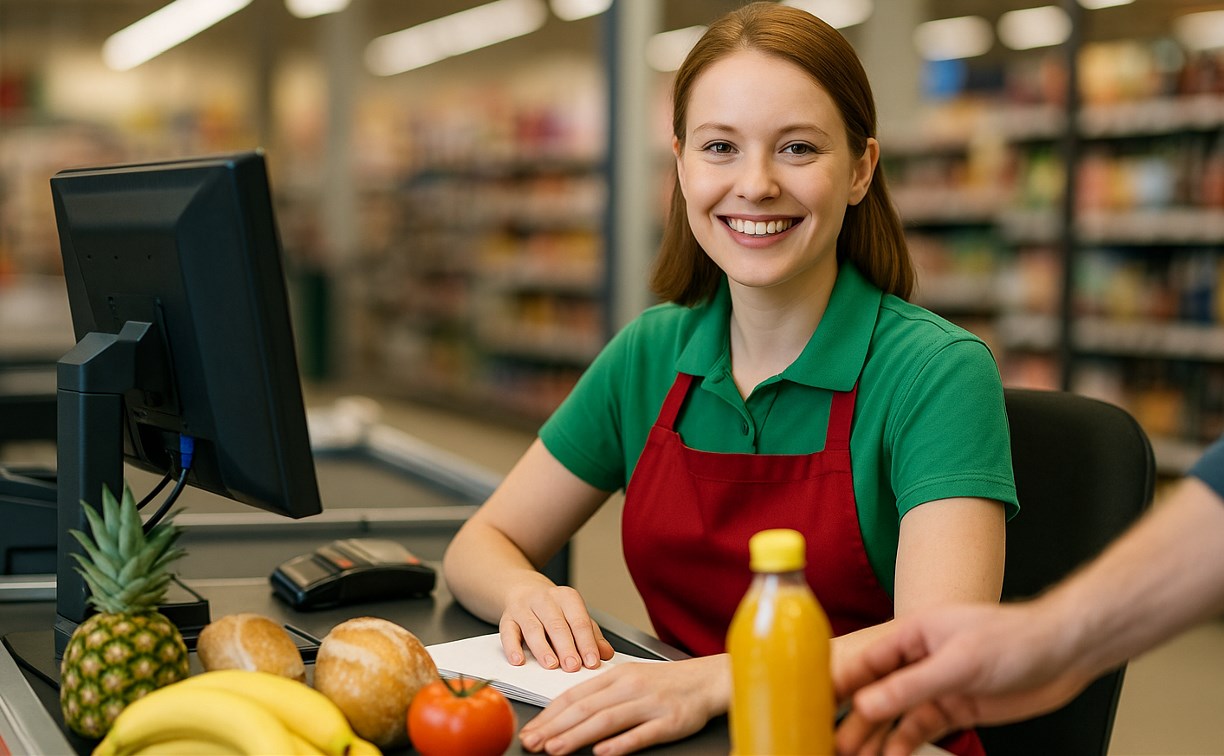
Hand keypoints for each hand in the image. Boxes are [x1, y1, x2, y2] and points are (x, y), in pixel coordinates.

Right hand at [499, 578, 614, 672]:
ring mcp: (524, 608)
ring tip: (551, 665)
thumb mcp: (575, 616)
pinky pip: (508, 633)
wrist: (523, 589)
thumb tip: (606, 654)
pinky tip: (519, 660)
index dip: (586, 643)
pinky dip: (512, 647)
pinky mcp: (506, 618)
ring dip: (542, 648)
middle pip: (557, 625)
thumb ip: (591, 635)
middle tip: (573, 666)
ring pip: (533, 628)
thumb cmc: (554, 609)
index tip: (592, 662)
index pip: (579, 621)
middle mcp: (545, 600)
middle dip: (566, 647)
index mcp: (567, 598)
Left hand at [519, 655, 727, 755]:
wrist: (709, 679)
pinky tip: (604, 752)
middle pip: (585, 708)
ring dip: (578, 735)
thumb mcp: (630, 680)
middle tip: (533, 743)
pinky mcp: (670, 721)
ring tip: (555, 749)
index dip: (549, 714)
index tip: (531, 730)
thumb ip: (601, 694)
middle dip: (555, 727)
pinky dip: (622, 743)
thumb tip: (567, 712)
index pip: (575, 695)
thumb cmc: (668, 682)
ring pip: (608, 720)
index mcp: (617, 676)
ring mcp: (650, 704)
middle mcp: (630, 687)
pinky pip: (643, 733)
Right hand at [833, 603, 1090, 754]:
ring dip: (875, 737)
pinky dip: (904, 745)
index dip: (837, 683)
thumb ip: (909, 687)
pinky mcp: (955, 707)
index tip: (813, 704)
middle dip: (853, 719)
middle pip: (875, 693)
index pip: (864, 662)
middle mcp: (919, 660)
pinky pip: (920, 729)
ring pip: (895, 716)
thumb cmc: (1014, 640)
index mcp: (912, 636)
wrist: (1063, 654)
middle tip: (832, 744)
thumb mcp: (957, 663)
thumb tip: (866, 705)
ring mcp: (936, 685)